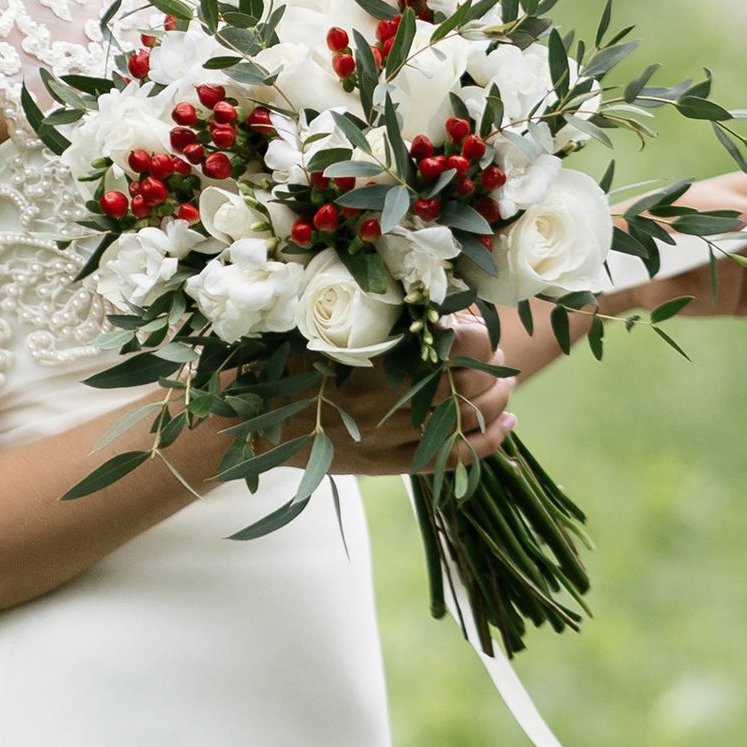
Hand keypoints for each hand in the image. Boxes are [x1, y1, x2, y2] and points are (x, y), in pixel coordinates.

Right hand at [196, 333, 515, 484]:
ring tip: (503, 381)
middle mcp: (392, 399)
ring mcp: (392, 437)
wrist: (240, 422)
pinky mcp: (388, 464)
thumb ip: (367, 304)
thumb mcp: (316, 317)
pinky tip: (507, 422)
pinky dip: (488, 442)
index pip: (459, 342)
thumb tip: (418, 281)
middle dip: (492, 361)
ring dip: (496, 397)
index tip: (474, 320)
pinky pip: (453, 459)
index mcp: (379, 355)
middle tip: (492, 347)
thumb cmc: (271, 358)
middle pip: (473, 379)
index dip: (478, 330)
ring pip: (470, 418)